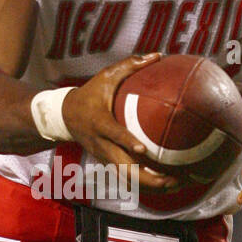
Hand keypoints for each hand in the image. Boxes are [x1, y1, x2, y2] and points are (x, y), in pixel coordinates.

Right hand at [61, 54, 179, 192]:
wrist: (65, 115)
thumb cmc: (89, 94)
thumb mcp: (105, 76)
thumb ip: (130, 65)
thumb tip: (157, 55)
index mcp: (100, 122)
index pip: (113, 134)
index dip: (127, 142)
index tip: (143, 150)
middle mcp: (101, 144)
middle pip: (123, 168)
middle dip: (148, 178)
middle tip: (172, 179)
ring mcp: (104, 156)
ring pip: (126, 179)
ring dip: (150, 185)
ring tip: (176, 184)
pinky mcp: (107, 163)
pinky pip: (127, 179)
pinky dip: (145, 184)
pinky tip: (166, 184)